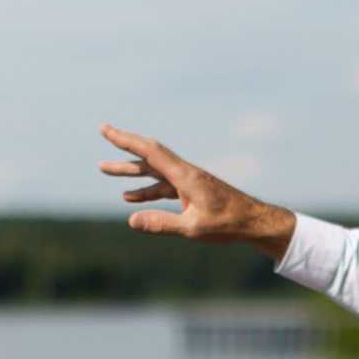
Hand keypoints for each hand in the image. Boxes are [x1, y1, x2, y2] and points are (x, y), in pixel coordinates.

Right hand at [99, 125, 297, 258]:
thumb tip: (130, 220)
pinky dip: (145, 189)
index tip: (106, 129)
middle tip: (103, 131)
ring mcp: (187, 182)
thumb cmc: (229, 224)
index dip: (126, 140)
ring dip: (130, 170)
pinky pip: (163, 186)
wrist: (255, 222)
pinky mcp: (191, 192)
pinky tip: (130, 198)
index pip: (150, 151)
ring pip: (154, 171)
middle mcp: (184, 173)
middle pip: (149, 154)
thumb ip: (162, 224)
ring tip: (104, 168)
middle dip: (125, 144)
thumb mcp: (193, 228)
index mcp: (185, 176)